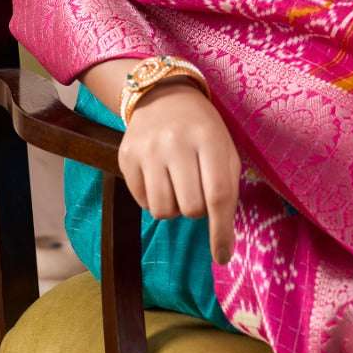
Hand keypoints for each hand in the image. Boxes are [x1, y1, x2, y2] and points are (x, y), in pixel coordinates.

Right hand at [117, 79, 240, 262]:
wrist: (163, 96)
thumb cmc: (203, 130)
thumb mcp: (224, 149)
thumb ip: (226, 190)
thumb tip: (224, 247)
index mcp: (209, 137)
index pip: (218, 194)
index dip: (222, 231)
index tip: (223, 256)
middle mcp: (176, 142)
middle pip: (190, 208)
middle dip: (197, 209)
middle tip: (196, 188)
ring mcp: (148, 149)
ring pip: (163, 211)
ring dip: (174, 208)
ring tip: (177, 183)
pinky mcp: (126, 156)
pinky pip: (142, 203)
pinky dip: (154, 199)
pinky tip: (159, 176)